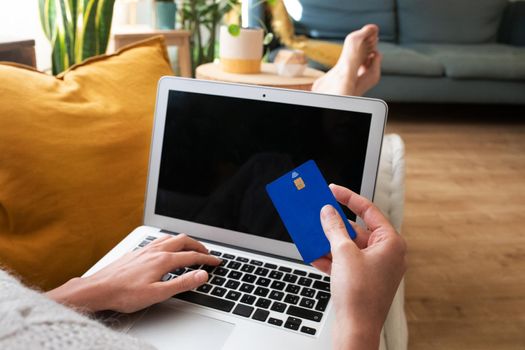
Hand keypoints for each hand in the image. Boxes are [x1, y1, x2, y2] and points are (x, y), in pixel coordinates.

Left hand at [47, 234, 220, 312]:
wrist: (98, 289)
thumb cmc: (124, 294)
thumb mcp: (158, 293)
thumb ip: (182, 283)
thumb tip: (202, 275)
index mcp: (163, 260)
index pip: (192, 256)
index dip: (207, 259)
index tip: (216, 262)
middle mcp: (155, 250)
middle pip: (183, 241)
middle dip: (198, 246)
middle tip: (207, 253)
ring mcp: (145, 249)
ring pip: (170, 238)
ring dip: (184, 242)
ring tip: (190, 248)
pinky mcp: (137, 252)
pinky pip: (159, 241)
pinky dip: (170, 242)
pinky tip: (166, 249)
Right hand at [312, 184, 406, 349]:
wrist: (356, 330)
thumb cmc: (360, 295)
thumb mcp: (343, 253)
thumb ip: (334, 228)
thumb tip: (328, 212)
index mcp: (391, 243)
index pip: (369, 210)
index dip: (349, 197)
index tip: (332, 189)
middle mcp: (386, 253)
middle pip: (357, 229)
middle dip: (334, 224)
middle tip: (318, 212)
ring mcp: (375, 267)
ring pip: (348, 246)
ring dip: (329, 241)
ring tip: (311, 233)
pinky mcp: (363, 279)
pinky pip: (345, 261)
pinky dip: (330, 257)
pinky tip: (313, 255)